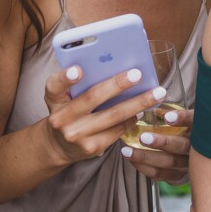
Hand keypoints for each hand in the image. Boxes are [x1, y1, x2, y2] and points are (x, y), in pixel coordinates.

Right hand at [42, 67, 166, 167]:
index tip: (78, 69)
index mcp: (54, 100)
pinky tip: (143, 109)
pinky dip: (132, 118)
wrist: (58, 146)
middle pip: (92, 97)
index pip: (54, 86)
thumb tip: (113, 64)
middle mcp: (62, 118)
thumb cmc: (66, 111)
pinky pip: (118, 130)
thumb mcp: (63, 96)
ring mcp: (77, 135)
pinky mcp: (92, 148)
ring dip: (138, 103)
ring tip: (157, 93)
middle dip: (118, 84)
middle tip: (138, 74)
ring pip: (113, 115)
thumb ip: (79, 83)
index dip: (66, 77)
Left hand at [122, 107, 192, 183]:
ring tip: (127, 151)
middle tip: (142, 137)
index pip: (195, 122)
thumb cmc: (186, 128)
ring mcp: (190, 165)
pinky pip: (163, 175)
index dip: (183, 119)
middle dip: (162, 142)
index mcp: (201, 128)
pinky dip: (146, 168)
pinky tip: (132, 160)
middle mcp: (198, 149)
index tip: (167, 117)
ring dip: (147, 157)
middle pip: (182, 146)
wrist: (199, 155)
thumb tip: (150, 101)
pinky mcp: (180, 176)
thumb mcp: (183, 116)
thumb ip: (170, 110)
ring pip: (170, 162)